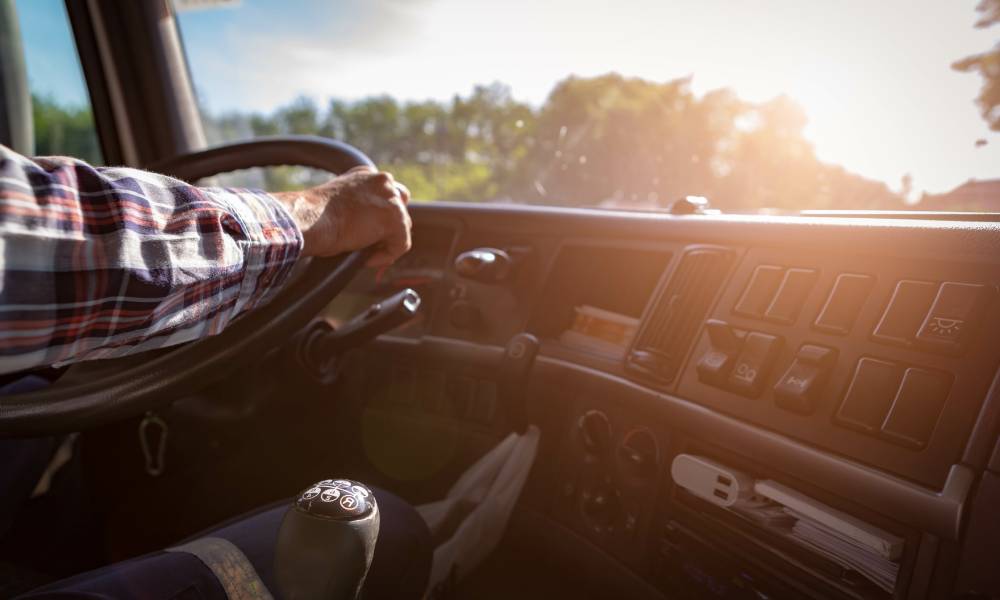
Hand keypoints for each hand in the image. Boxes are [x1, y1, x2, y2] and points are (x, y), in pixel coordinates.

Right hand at [274, 167, 411, 267]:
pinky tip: (367, 260)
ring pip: (401, 228)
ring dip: (386, 243)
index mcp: (366, 173)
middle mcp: (382, 181)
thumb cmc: (313, 216)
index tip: (368, 233)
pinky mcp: (395, 219)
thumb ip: (356, 208)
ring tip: (365, 254)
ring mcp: (391, 199)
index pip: (386, 194)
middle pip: (400, 207)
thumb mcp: (337, 204)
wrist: (310, 219)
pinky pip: (401, 245)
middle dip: (389, 227)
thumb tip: (366, 229)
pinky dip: (386, 256)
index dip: (380, 216)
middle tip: (371, 245)